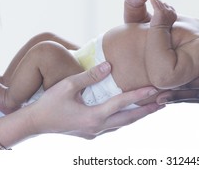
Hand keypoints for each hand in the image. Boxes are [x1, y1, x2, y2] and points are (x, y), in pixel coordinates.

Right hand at [29, 62, 162, 138]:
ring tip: (153, 107)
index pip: (121, 103)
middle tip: (164, 102)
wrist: (34, 124)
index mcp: (93, 116)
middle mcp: (98, 127)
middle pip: (129, 118)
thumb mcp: (68, 85)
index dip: (138, 95)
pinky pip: (114, 126)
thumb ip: (90, 76)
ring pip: (123, 124)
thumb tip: (109, 66)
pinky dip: (125, 118)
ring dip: (138, 115)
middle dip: (147, 110)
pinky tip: (130, 113)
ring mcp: (95, 133)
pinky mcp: (91, 133)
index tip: (154, 89)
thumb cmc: (49, 103)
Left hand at [149, 0, 176, 27]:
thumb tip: (164, 9)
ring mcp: (165, 11)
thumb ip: (167, 14)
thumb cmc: (161, 29)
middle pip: (164, 3)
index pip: (168, 6)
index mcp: (174, 14)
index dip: (163, 6)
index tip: (159, 9)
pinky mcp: (159, 11)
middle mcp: (171, 12)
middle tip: (154, 4)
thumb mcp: (166, 20)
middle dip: (159, 4)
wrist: (158, 34)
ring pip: (159, 2)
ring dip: (155, 1)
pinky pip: (155, 3)